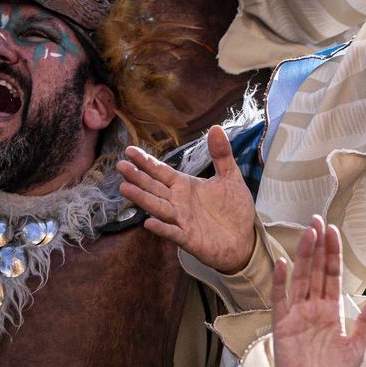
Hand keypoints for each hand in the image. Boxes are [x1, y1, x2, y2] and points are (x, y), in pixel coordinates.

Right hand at [119, 125, 255, 273]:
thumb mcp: (230, 178)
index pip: (161, 171)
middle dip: (137, 177)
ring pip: (158, 207)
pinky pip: (173, 233)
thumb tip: (217, 128)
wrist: (244, 239)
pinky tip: (149, 223)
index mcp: (185, 186)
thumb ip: (221, 155)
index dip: (146, 162)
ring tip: (125, 188)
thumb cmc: (233, 209)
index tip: (129, 150)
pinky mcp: (189, 238)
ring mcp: (181, 220)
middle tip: (121, 166)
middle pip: (154, 187)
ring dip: (142, 199)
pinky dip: (162, 228)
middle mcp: (178, 202)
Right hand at [260, 217, 365, 366]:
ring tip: (307, 233)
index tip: (333, 231)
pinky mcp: (282, 325)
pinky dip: (281, 282)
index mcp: (332, 311)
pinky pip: (281, 300)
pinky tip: (284, 264)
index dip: (333, 254)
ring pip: (300, 279)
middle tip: (318, 220)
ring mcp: (297, 314)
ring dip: (303, 256)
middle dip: (318, 246)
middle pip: (316, 271)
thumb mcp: (356, 348)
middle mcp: (314, 308)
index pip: (332, 276)